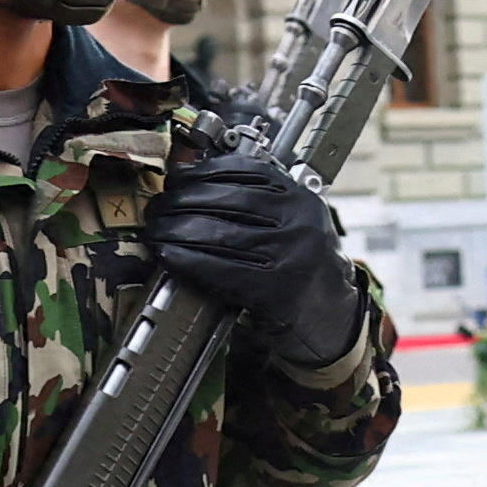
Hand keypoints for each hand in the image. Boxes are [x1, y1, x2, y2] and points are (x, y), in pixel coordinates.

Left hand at [139, 144, 361, 364]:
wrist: (330, 315)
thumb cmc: (301, 265)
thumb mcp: (292, 221)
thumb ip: (258, 199)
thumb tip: (192, 179)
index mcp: (301, 197)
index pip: (245, 171)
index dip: (202, 172)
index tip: (176, 177)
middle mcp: (299, 222)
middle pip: (228, 201)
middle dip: (182, 201)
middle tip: (157, 208)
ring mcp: (289, 256)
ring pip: (220, 234)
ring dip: (177, 231)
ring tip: (156, 231)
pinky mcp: (275, 290)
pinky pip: (221, 270)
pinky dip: (188, 261)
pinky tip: (169, 256)